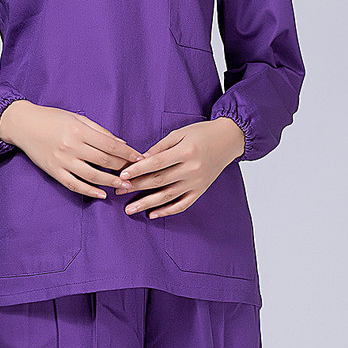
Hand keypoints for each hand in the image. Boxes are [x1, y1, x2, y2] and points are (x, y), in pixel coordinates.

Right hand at [0, 101, 145, 199]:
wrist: (24, 125)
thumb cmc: (53, 118)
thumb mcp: (77, 118)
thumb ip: (100, 131)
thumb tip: (121, 144)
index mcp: (79, 130)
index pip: (110, 145)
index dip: (127, 153)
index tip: (140, 158)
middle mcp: (71, 146)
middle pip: (104, 161)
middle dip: (123, 168)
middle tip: (136, 173)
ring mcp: (62, 160)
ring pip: (92, 176)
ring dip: (111, 182)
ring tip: (124, 185)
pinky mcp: (53, 171)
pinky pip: (74, 185)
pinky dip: (89, 192)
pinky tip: (101, 194)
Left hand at [115, 117, 244, 218]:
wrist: (228, 140)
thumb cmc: (202, 133)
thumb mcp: (179, 133)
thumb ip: (160, 147)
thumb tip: (141, 159)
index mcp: (186, 151)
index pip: (157, 163)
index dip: (139, 169)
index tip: (122, 174)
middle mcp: (192, 169)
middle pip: (159, 181)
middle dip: (136, 186)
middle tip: (118, 191)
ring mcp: (197, 182)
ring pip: (168, 196)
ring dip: (147, 203)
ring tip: (130, 209)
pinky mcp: (201, 190)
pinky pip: (182, 204)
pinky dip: (167, 211)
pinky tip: (152, 214)